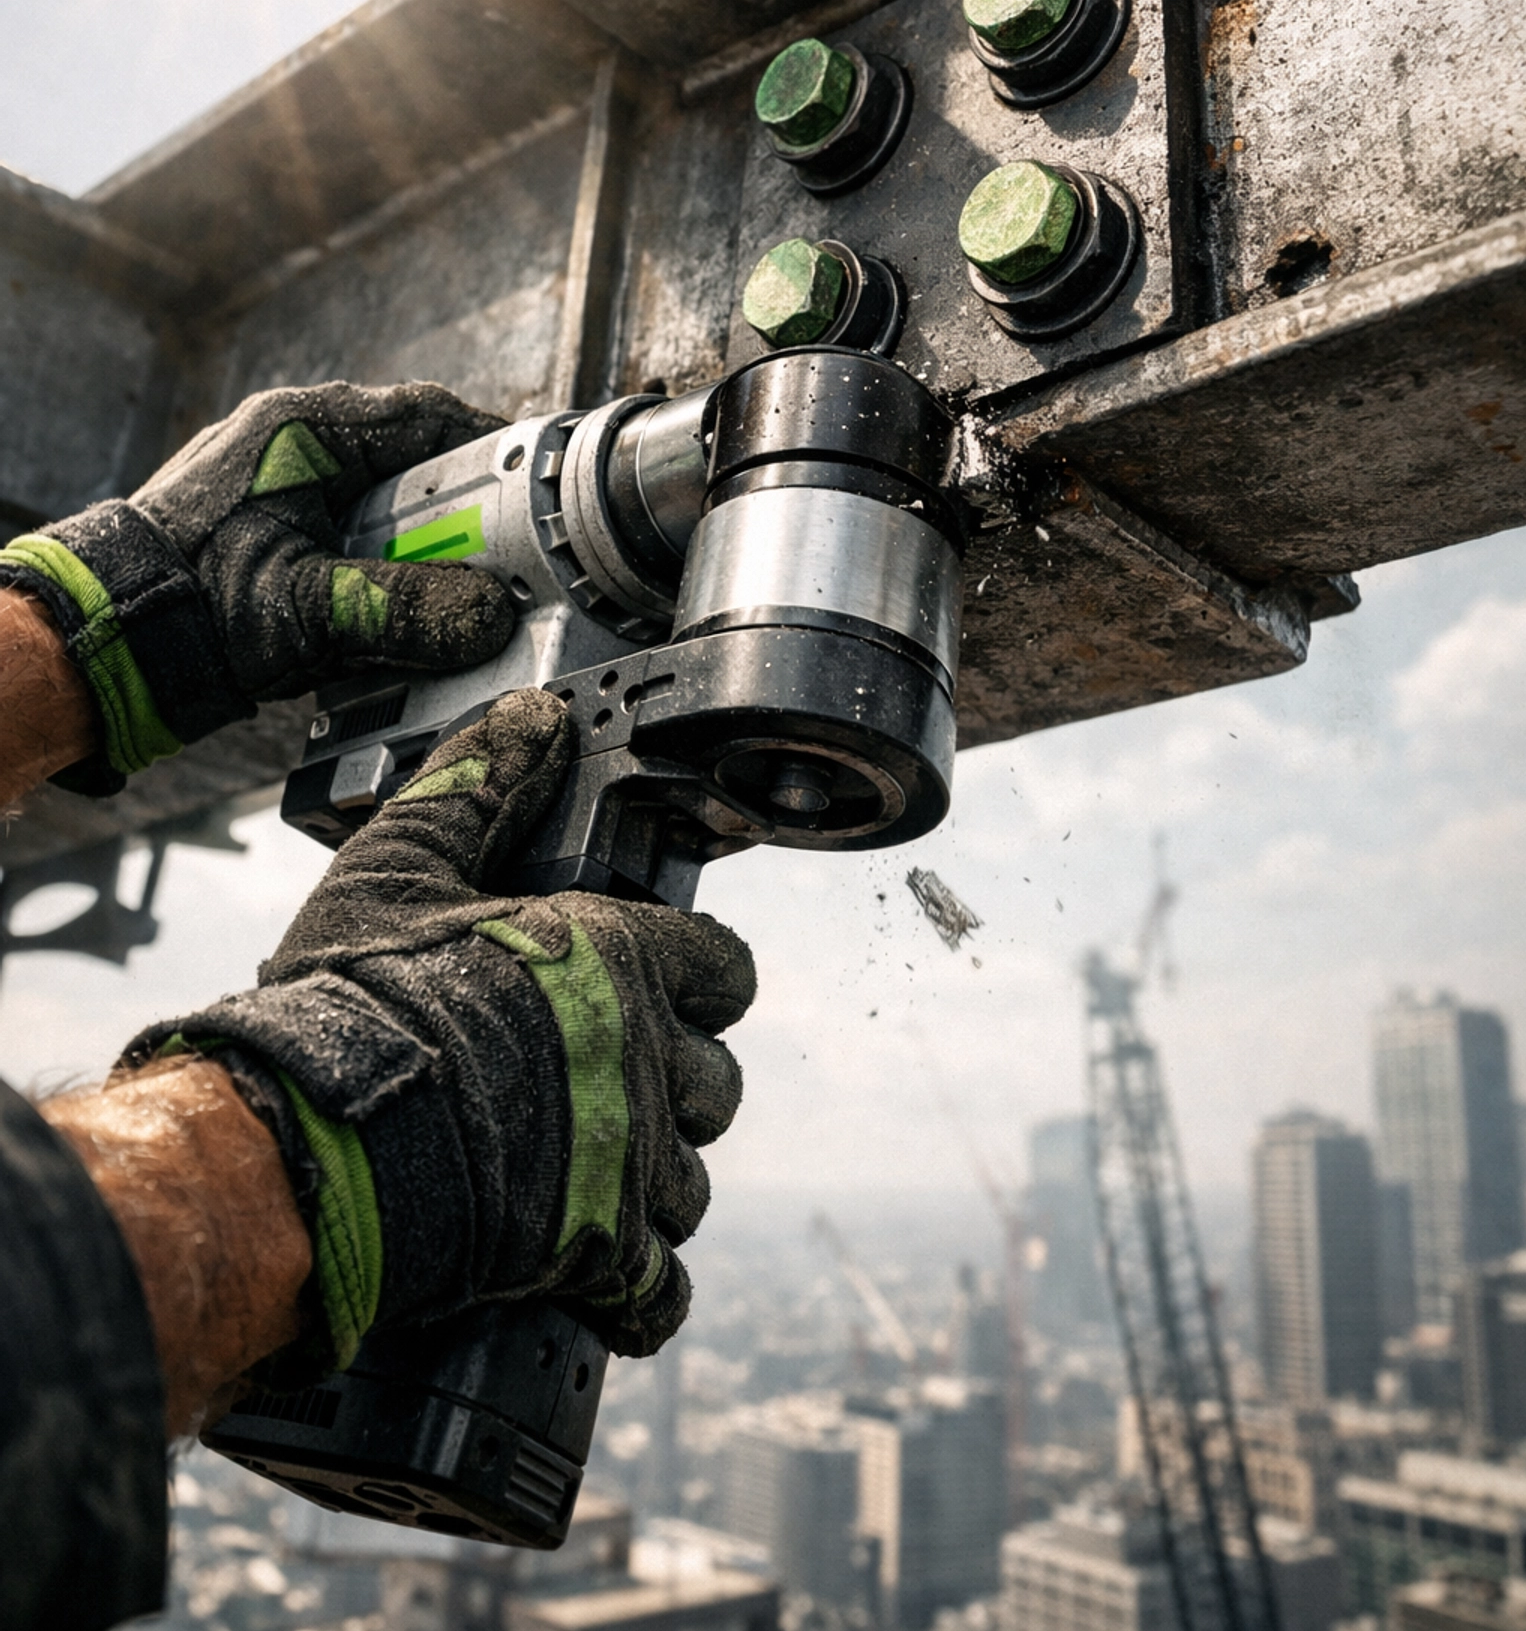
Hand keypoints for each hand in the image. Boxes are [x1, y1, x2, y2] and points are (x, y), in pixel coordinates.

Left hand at [0, 381, 518, 791]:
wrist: (99, 646)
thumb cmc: (184, 607)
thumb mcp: (310, 607)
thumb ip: (405, 609)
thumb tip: (488, 615)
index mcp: (301, 428)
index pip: (426, 415)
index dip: (491, 448)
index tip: (538, 482)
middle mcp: (289, 444)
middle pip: (409, 467)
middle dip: (459, 518)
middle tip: (505, 558)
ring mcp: (274, 487)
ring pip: (379, 508)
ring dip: (416, 555)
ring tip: (448, 598)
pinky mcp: (265, 532)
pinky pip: (346, 540)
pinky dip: (376, 574)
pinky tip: (390, 617)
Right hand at [120, 690, 755, 1362]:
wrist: (315, 1143)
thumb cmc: (356, 999)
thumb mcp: (400, 866)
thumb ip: (476, 786)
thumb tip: (534, 716)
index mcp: (619, 959)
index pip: (723, 966)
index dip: (698, 977)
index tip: (662, 987)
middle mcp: (646, 1057)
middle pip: (718, 1081)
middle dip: (674, 1084)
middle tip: (606, 1086)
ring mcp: (629, 1162)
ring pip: (693, 1182)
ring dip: (653, 1182)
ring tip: (588, 1178)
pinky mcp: (599, 1255)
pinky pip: (661, 1291)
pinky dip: (641, 1295)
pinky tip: (604, 1286)